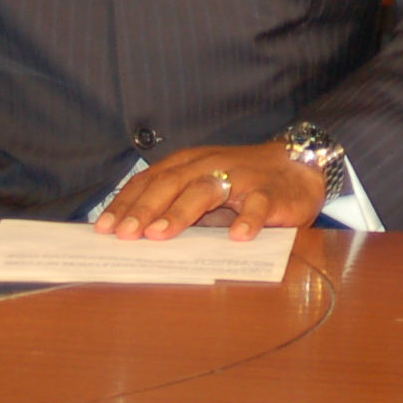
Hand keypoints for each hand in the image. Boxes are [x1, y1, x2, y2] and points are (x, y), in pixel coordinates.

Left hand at [95, 143, 323, 242]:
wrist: (298, 167)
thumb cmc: (242, 183)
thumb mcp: (204, 188)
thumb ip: (175, 204)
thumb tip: (133, 235)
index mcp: (189, 165)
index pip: (150, 181)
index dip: (126, 204)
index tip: (104, 228)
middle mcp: (210, 166)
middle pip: (171, 183)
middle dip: (145, 209)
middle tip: (125, 234)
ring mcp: (241, 178)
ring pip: (206, 190)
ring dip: (180, 212)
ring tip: (160, 234)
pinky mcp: (270, 193)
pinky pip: (257, 206)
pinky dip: (247, 220)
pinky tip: (236, 237)